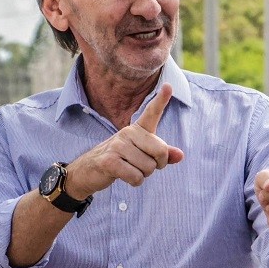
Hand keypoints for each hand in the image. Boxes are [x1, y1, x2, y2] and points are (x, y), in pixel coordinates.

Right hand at [64, 87, 183, 196]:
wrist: (88, 171)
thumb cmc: (120, 162)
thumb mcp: (142, 156)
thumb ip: (162, 154)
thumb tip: (180, 155)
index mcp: (136, 129)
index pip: (151, 112)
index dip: (161, 100)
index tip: (168, 85)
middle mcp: (127, 133)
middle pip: (161, 151)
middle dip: (157, 165)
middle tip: (144, 166)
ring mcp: (117, 146)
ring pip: (148, 167)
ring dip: (143, 175)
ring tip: (129, 169)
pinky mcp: (109, 161)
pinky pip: (136, 177)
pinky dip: (135, 182)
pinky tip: (124, 177)